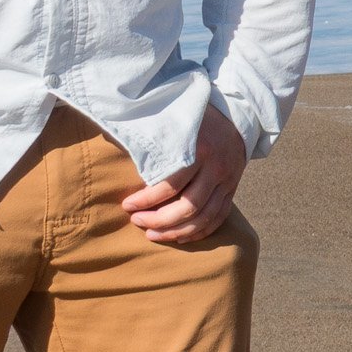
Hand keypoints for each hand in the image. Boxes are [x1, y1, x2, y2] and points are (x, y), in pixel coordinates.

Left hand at [123, 103, 247, 243]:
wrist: (236, 114)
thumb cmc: (196, 118)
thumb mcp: (176, 121)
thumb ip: (154, 136)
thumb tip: (115, 144)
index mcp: (200, 150)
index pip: (170, 186)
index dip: (146, 200)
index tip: (127, 205)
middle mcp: (216, 168)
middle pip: (188, 207)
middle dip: (159, 220)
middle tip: (137, 221)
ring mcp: (227, 180)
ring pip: (204, 218)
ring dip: (176, 231)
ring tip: (153, 233)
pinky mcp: (232, 188)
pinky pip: (218, 217)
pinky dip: (200, 231)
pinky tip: (179, 236)